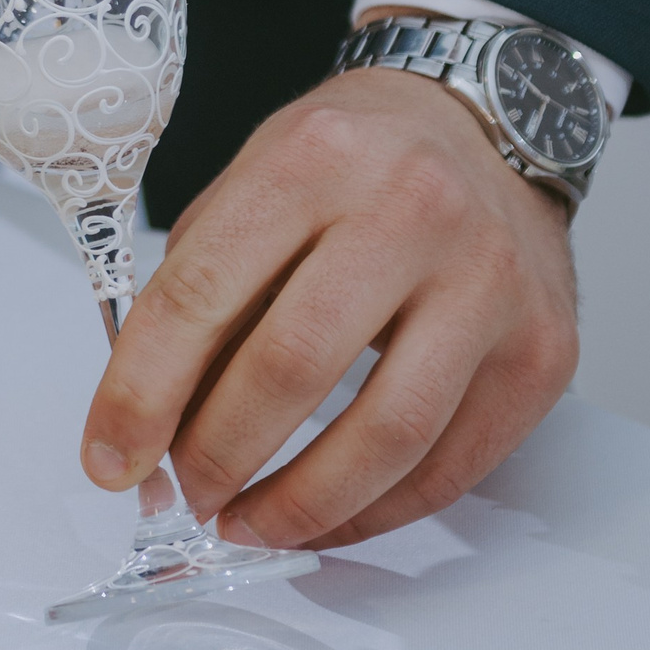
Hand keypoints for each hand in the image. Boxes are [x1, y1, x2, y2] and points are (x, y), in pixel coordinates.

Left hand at [80, 69, 578, 546]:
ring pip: (385, 438)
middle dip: (215, 455)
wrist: (488, 127)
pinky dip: (374, 513)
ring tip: (246, 523)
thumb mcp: (258, 182)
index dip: (140, 391)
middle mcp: (412, 210)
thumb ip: (201, 294)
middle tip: (184, 493)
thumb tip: (147, 430)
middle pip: (291, 369)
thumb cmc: (357, 163)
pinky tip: (325, 515)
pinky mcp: (540, 352)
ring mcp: (490, 283)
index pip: (202, 291)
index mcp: (315, 160)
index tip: (109, 458)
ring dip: (296, 507)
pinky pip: (449, 467)